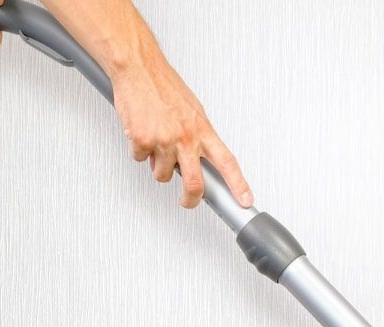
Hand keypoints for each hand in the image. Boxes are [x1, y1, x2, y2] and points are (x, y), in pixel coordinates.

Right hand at [112, 53, 252, 209]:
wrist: (139, 68)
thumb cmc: (163, 85)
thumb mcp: (191, 109)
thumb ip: (196, 136)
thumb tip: (196, 157)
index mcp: (202, 129)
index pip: (227, 162)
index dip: (238, 184)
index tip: (245, 199)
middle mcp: (186, 137)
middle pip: (195, 183)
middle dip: (191, 199)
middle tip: (187, 201)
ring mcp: (164, 141)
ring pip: (161, 175)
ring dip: (156, 165)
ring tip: (154, 142)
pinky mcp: (142, 141)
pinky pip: (139, 159)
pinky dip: (138, 150)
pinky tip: (140, 131)